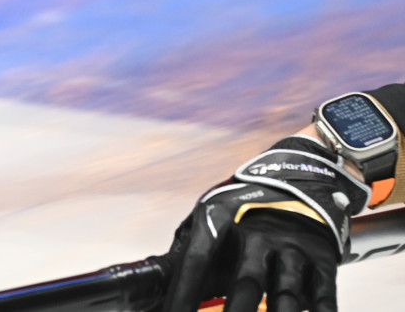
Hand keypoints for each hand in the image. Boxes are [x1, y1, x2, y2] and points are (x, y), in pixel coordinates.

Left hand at [161, 136, 370, 311]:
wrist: (300, 178)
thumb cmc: (243, 211)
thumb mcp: (211, 217)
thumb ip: (185, 250)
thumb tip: (153, 279)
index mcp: (222, 218)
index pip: (198, 259)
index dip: (183, 291)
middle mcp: (257, 232)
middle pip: (247, 283)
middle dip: (238, 311)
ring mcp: (292, 247)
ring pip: (286, 296)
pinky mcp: (322, 261)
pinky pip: (324, 298)